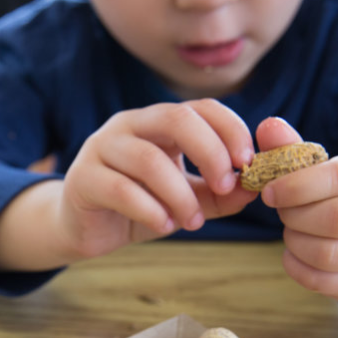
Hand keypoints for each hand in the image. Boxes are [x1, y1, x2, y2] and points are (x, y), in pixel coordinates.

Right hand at [57, 100, 258, 260]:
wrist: (85, 228)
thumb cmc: (138, 206)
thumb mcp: (186, 198)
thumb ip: (218, 194)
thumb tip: (254, 188)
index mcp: (157, 122)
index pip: (200, 108)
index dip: (229, 129)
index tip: (248, 163)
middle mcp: (128, 125)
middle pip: (176, 119)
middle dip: (210, 151)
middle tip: (226, 186)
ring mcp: (102, 148)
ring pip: (150, 160)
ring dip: (180, 194)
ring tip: (192, 222)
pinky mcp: (83, 178)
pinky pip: (122, 190)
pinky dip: (151, 210)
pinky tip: (164, 226)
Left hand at [256, 117, 337, 308]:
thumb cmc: (335, 196)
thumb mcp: (319, 170)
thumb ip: (292, 150)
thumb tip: (267, 125)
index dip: (298, 186)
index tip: (269, 192)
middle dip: (296, 216)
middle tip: (282, 213)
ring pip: (332, 254)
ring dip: (296, 243)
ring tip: (291, 232)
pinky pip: (327, 283)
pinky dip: (298, 269)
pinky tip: (293, 255)